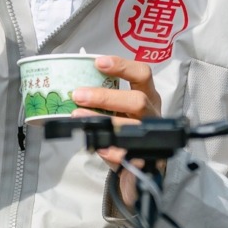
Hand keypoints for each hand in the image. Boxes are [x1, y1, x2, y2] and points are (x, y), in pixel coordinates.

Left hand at [72, 55, 161, 206]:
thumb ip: (105, 98)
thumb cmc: (127, 127)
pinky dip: (111, 150)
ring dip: (103, 121)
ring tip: (78, 116)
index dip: (122, 66)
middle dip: (106, 97)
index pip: (142, 74)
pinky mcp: (147, 158)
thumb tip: (75, 89)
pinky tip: (97, 146)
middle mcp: (152, 113)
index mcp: (148, 95)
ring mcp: (152, 136)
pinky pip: (129, 154)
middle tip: (78, 95)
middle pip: (138, 100)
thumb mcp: (121, 109)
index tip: (98, 62)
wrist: (141, 164)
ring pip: (132, 126)